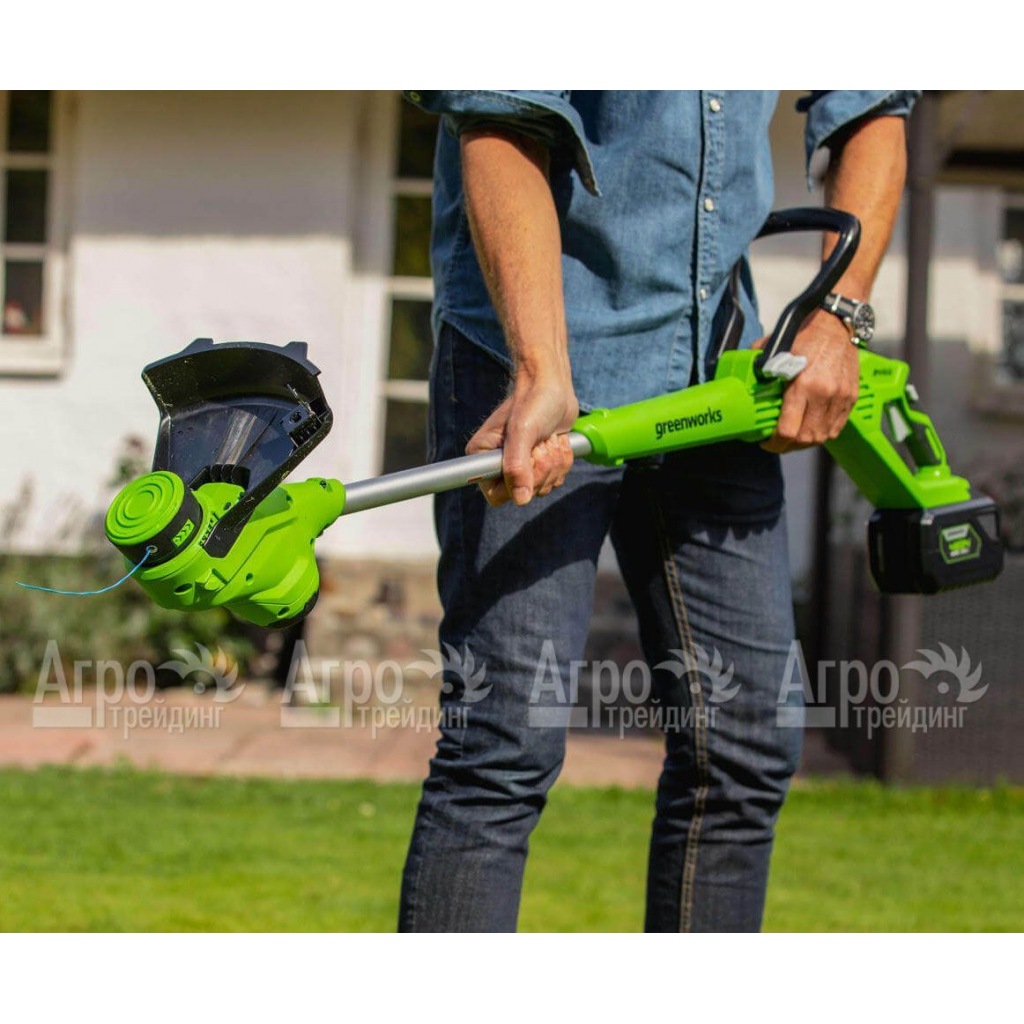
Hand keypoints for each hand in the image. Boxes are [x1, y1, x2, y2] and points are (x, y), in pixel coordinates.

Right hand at [466, 366, 578, 506]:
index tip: (528, 455)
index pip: (496, 495)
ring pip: (542, 488)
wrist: (552, 386)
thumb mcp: (522, 432)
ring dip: (554, 464)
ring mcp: (520, 466)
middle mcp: (497, 465)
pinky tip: (557, 441)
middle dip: (541, 469)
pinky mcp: (538, 464)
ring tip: (549, 438)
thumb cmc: (533, 402)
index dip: (518, 483)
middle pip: (524, 494)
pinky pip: (554, 480)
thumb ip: (517, 467)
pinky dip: (562, 462)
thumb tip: (521, 499)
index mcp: (481, 457)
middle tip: (542, 443)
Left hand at [760, 310, 860, 453]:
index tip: (766, 441)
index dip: (774, 442)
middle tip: (776, 443)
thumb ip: (758, 363)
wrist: (837, 322)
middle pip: (805, 438)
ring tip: (793, 439)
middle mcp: (824, 394)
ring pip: (822, 436)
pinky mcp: (851, 397)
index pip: (788, 430)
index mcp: (803, 384)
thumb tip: (740, 375)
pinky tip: (811, 430)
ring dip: (805, 443)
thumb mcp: (776, 346)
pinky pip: (836, 427)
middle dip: (787, 446)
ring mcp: (841, 397)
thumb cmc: (804, 334)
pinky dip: (822, 434)